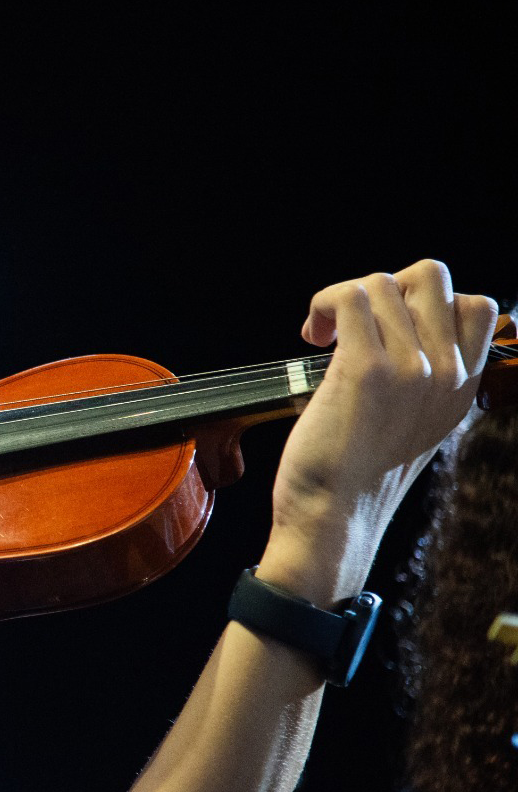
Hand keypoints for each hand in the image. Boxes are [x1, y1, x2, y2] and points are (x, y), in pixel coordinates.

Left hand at [261, 260, 498, 601]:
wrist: (334, 516)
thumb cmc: (358, 474)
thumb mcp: (416, 423)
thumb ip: (427, 377)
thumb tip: (403, 324)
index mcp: (464, 385)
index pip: (477, 305)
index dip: (424, 301)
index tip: (389, 329)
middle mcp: (446, 372)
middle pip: (432, 275)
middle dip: (386, 285)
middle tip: (355, 323)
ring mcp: (411, 369)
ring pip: (382, 282)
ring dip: (343, 299)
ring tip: (325, 335)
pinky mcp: (366, 370)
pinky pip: (351, 297)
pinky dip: (324, 304)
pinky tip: (313, 336)